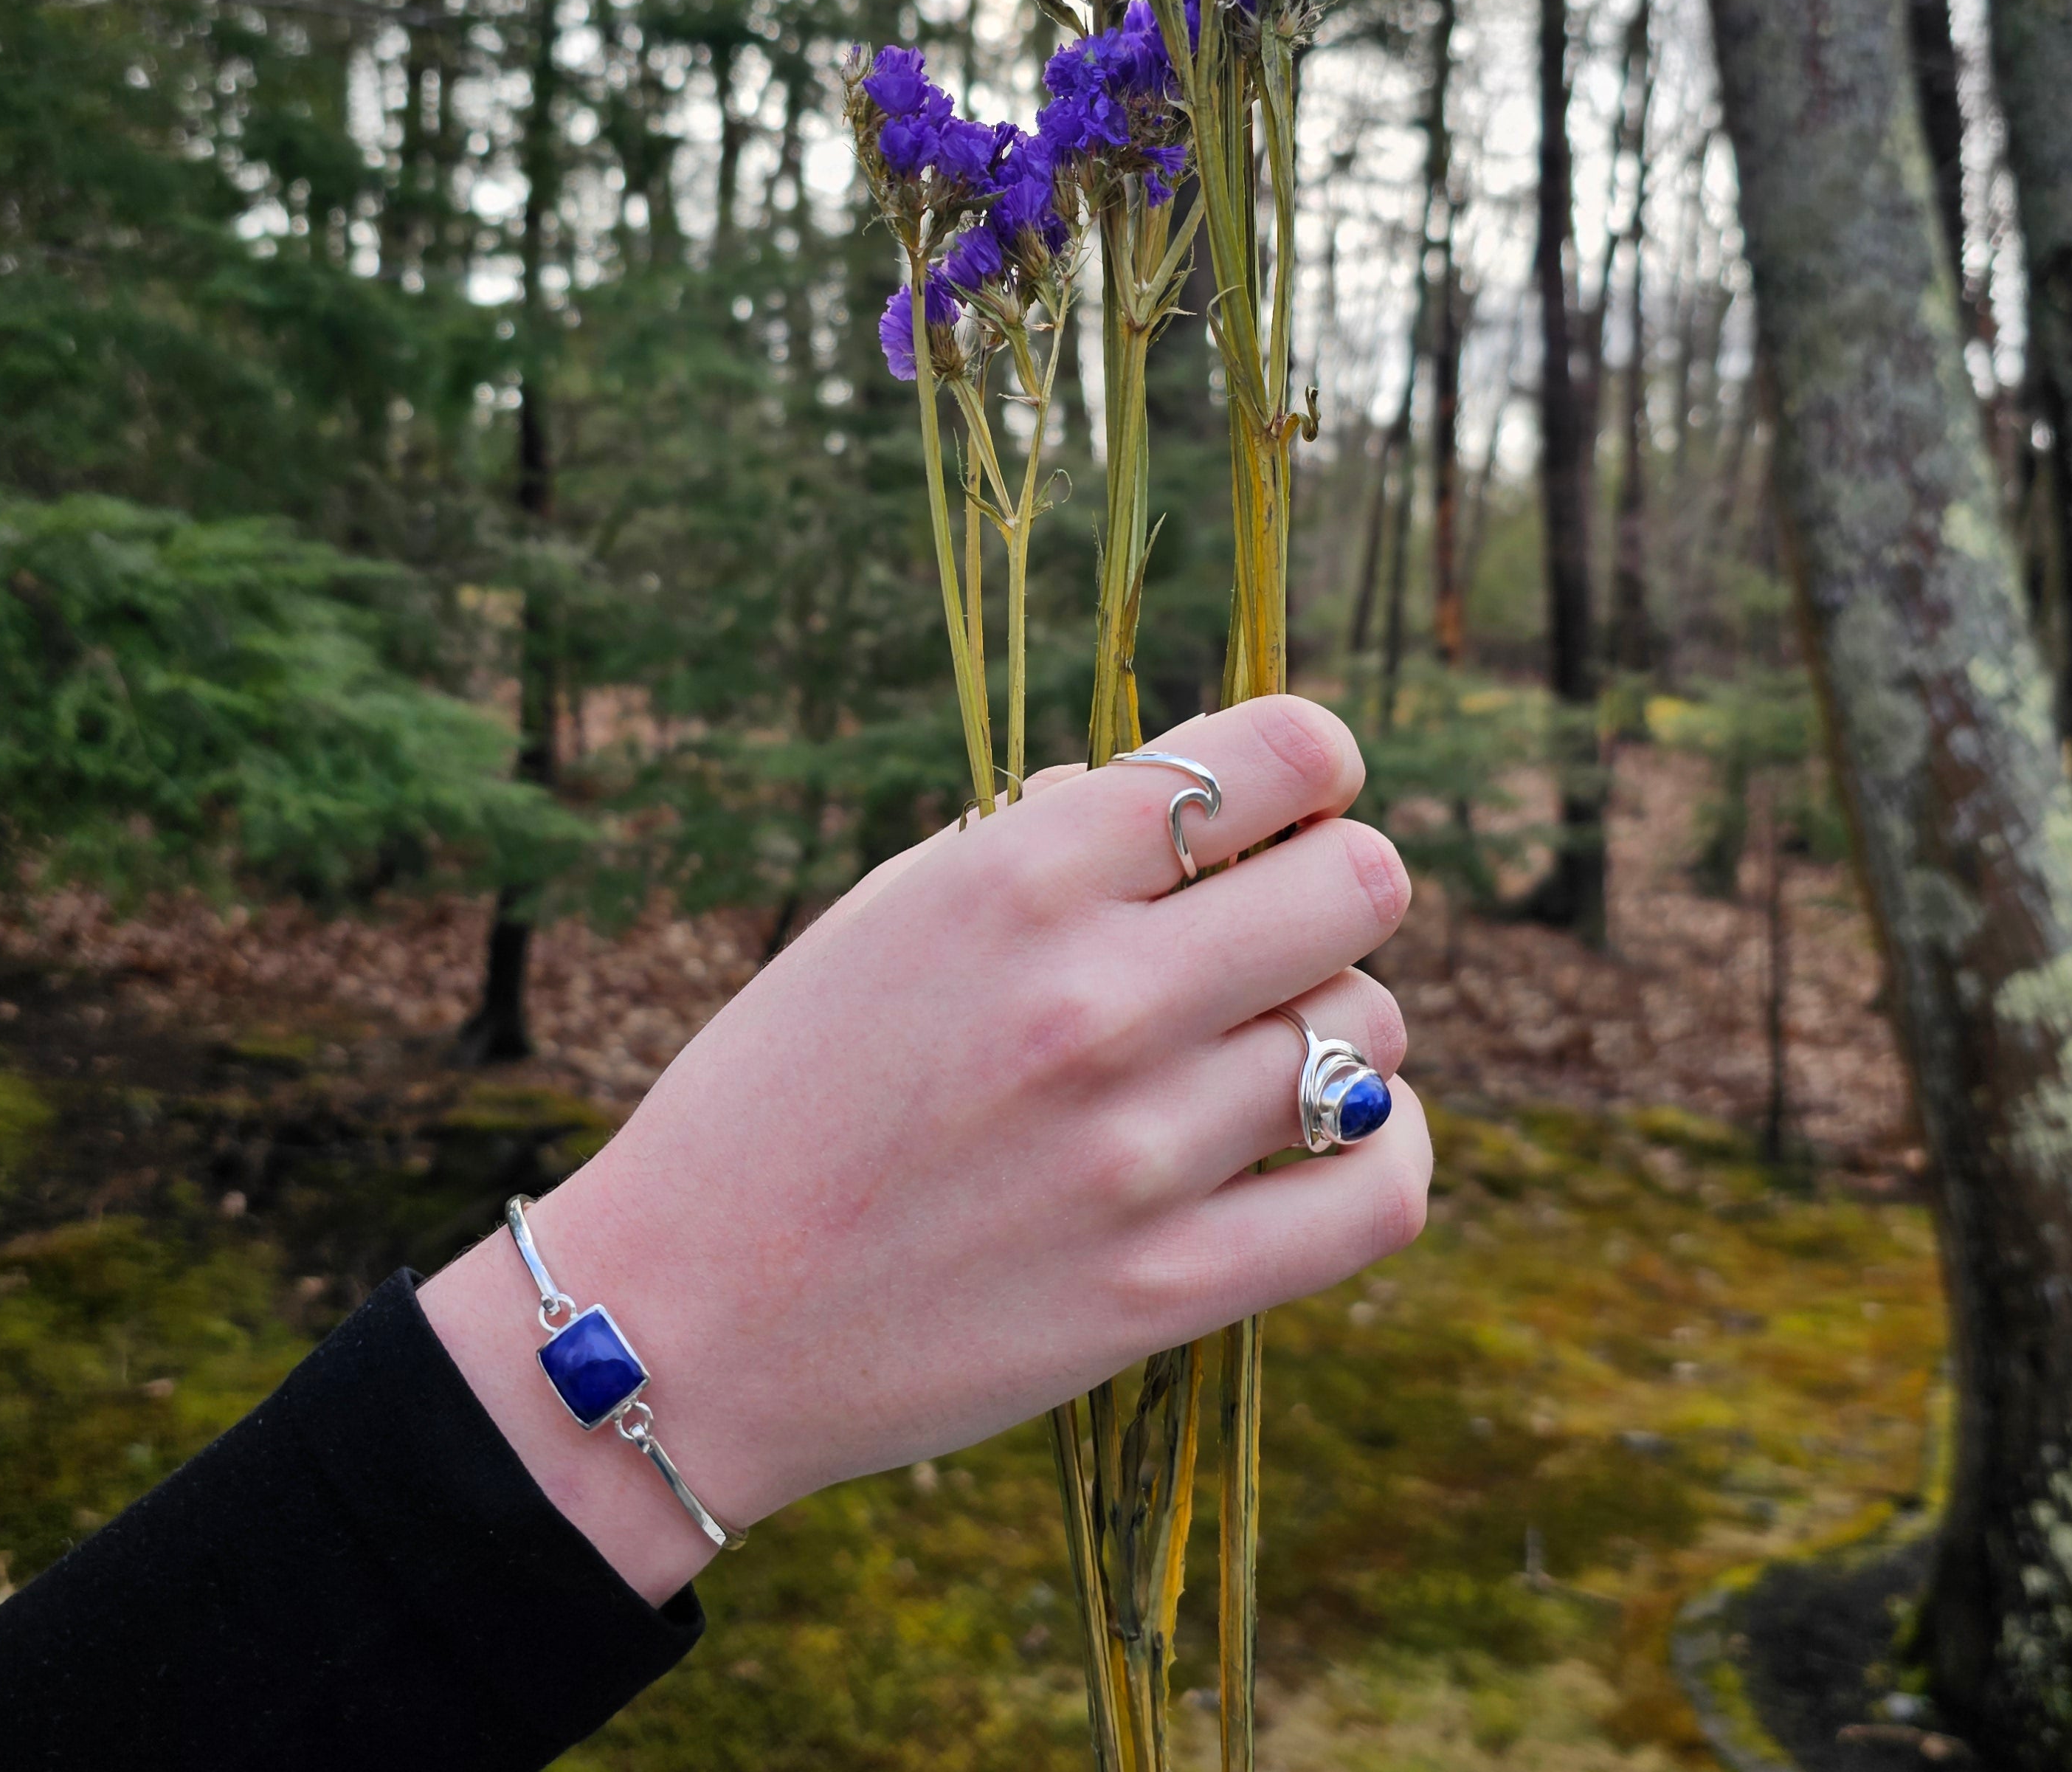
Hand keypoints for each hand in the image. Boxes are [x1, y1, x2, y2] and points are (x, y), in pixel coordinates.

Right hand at [422, 695, 1428, 1602]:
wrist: (688, 1317)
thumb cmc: (787, 1091)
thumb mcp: (892, 913)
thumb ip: (1055, 843)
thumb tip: (1216, 801)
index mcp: (1016, 874)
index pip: (1276, 754)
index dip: (1313, 763)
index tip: (1298, 797)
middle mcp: (1093, 993)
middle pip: (1361, 882)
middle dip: (1337, 886)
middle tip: (1285, 927)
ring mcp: (1138, 1147)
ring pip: (1371, 1030)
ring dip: (1339, 1027)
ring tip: (1266, 1051)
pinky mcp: (1166, 1288)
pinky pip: (1380, 1188)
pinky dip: (1383, 1147)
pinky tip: (1333, 1136)